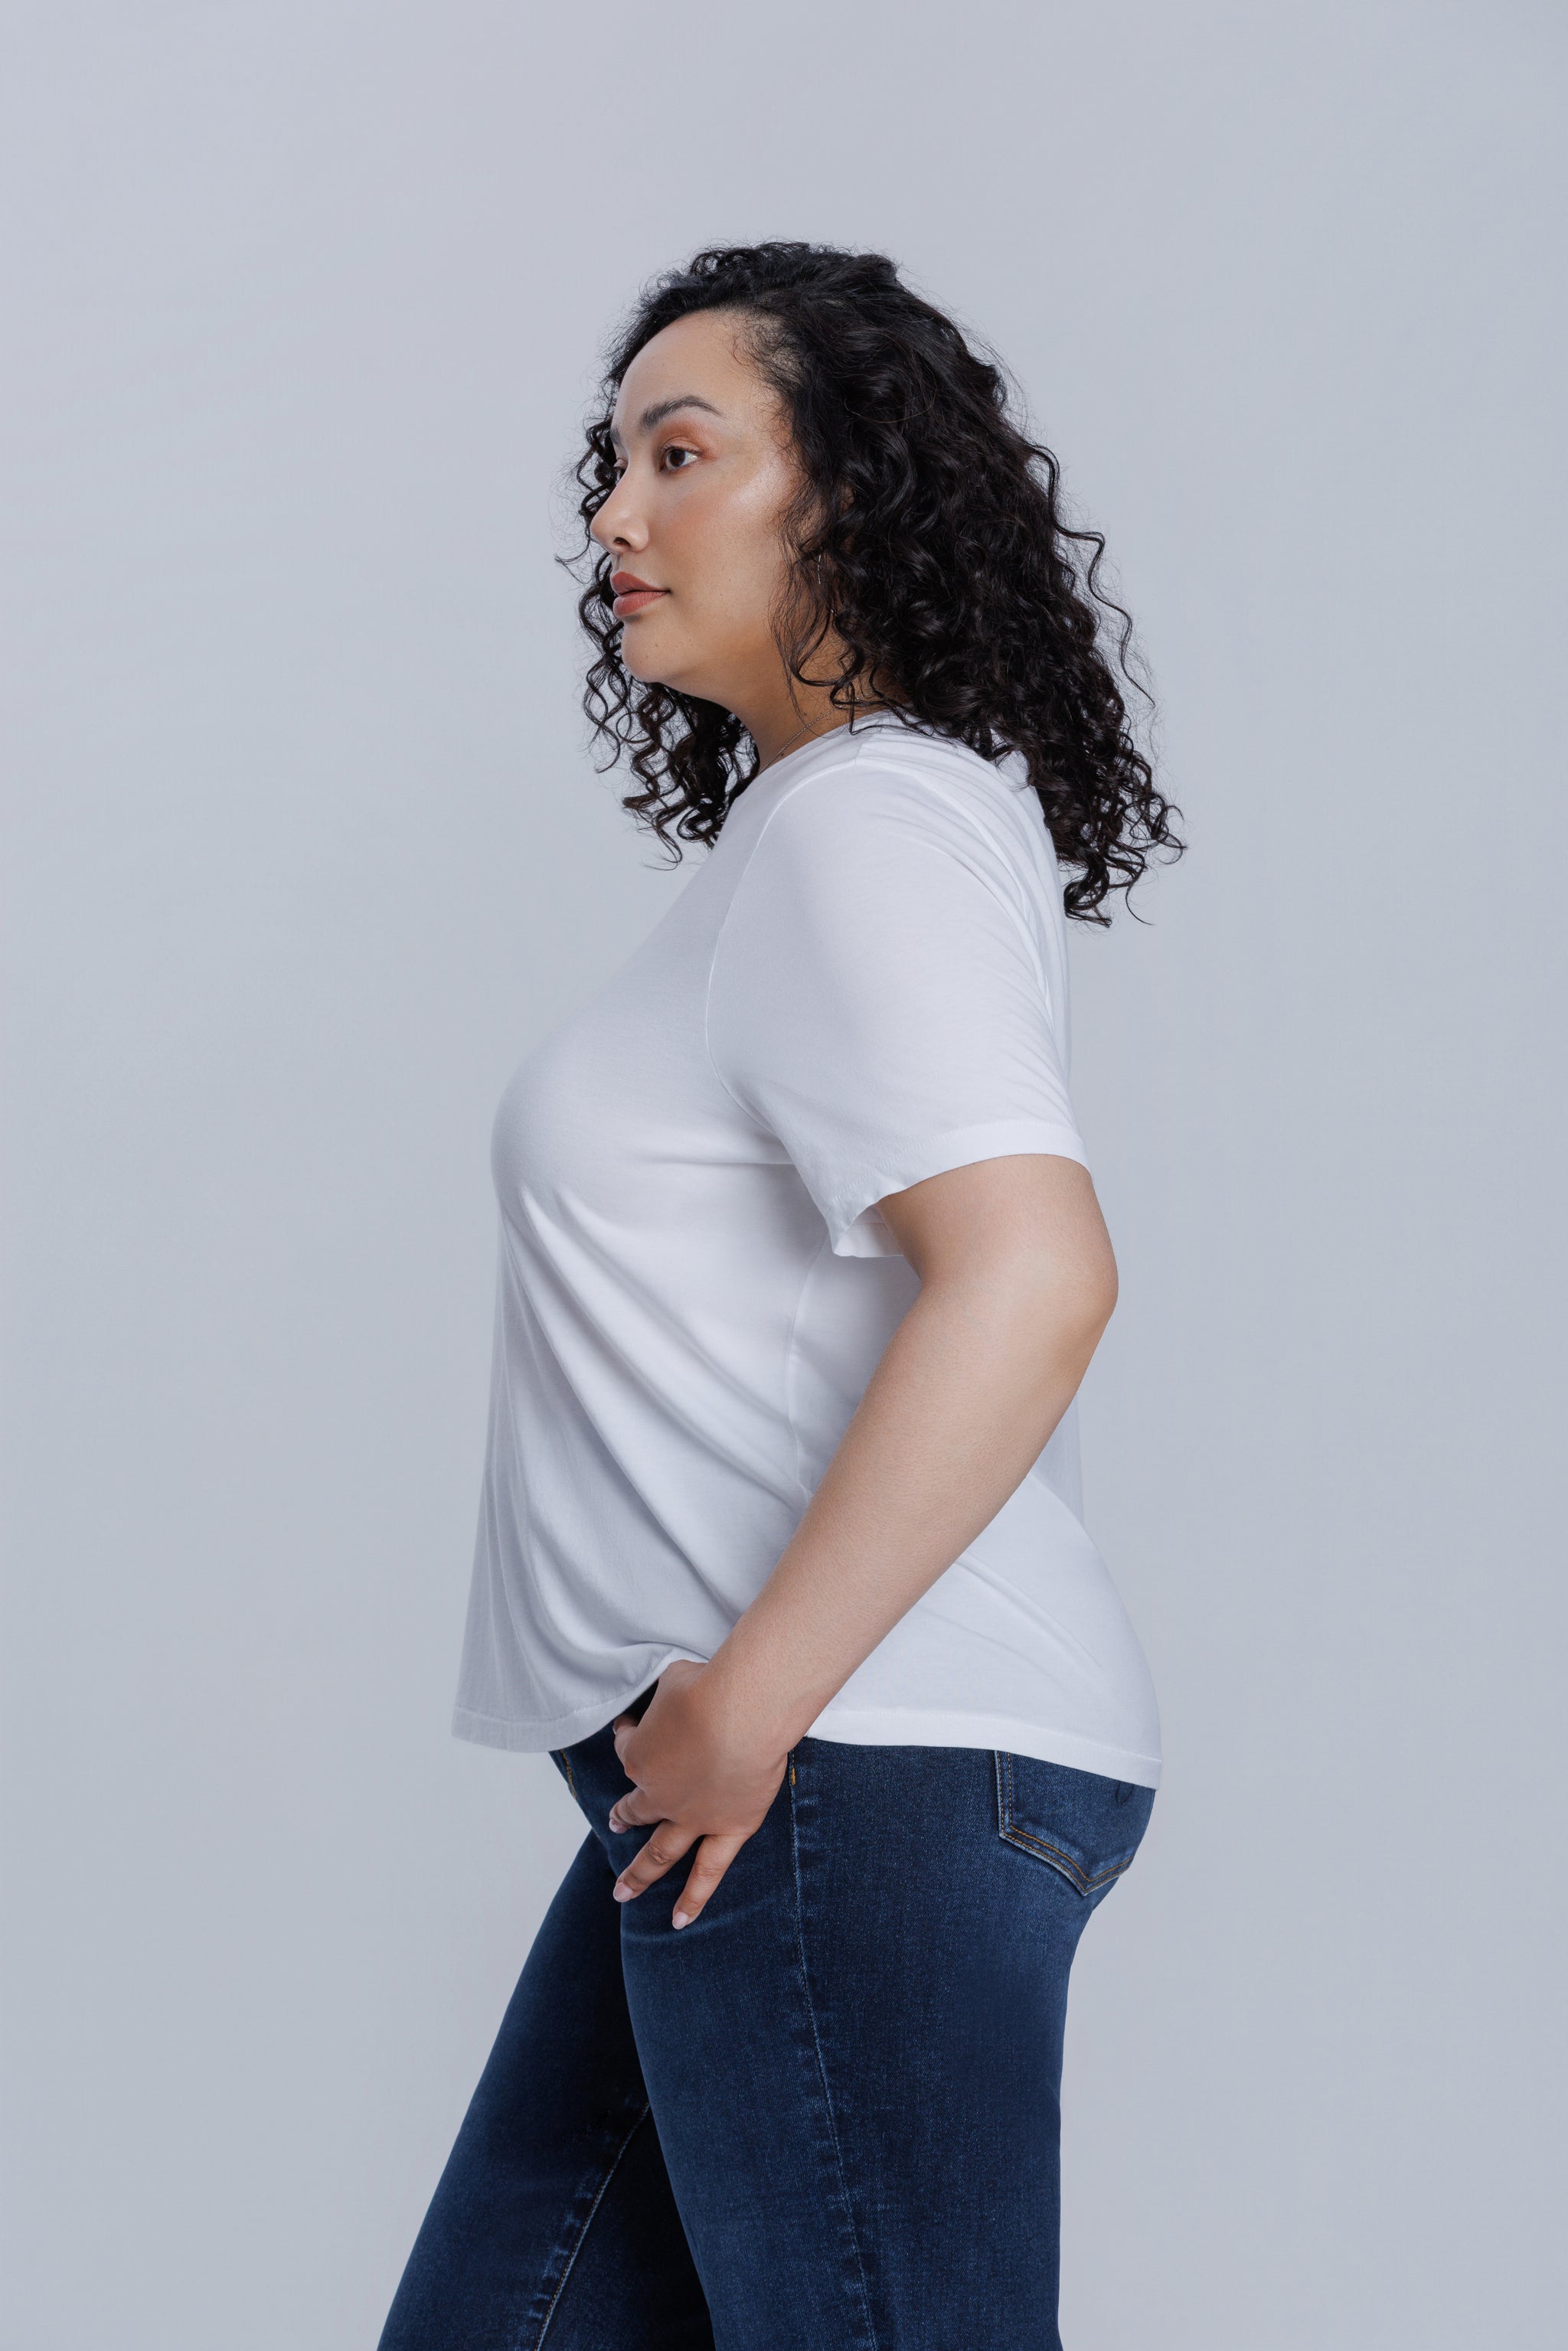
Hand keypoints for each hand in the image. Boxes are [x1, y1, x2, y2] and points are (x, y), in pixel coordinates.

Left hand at [606, 1660, 789, 1929]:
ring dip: (639, 1874)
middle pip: (636, 1809)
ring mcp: (691, 1818)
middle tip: (615, 1823)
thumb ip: (669, 1696)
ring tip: (623, 1893)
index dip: (627, 1736)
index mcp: (639, 1756)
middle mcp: (659, 1795)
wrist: (740, 1712)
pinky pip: (707, 1871)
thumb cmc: (707, 1687)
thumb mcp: (672, 1680)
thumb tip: (677, 1691)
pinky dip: (694, 1896)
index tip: (630, 1726)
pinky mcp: (728, 1829)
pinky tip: (680, 1920)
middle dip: (624, 1816)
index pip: (626, 1749)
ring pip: (660, 1853)